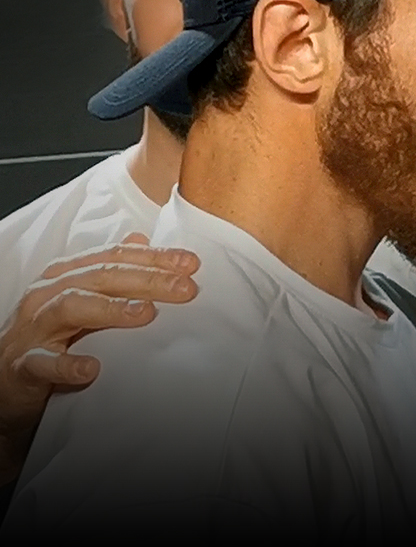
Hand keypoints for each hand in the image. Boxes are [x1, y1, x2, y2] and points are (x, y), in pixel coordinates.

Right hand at [0, 234, 199, 482]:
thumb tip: (141, 239)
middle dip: (146, 280)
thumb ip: (112, 272)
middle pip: (100, 277)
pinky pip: (42, 364)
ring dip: (111, 309)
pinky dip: (66, 366)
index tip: (191, 264)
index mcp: (66, 276)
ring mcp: (33, 329)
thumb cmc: (51, 337)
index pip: (114, 258)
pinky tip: (91, 368)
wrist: (7, 381)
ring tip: (146, 313)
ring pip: (71, 307)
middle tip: (185, 288)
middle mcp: (47, 295)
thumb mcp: (84, 300)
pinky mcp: (23, 365)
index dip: (153, 257)